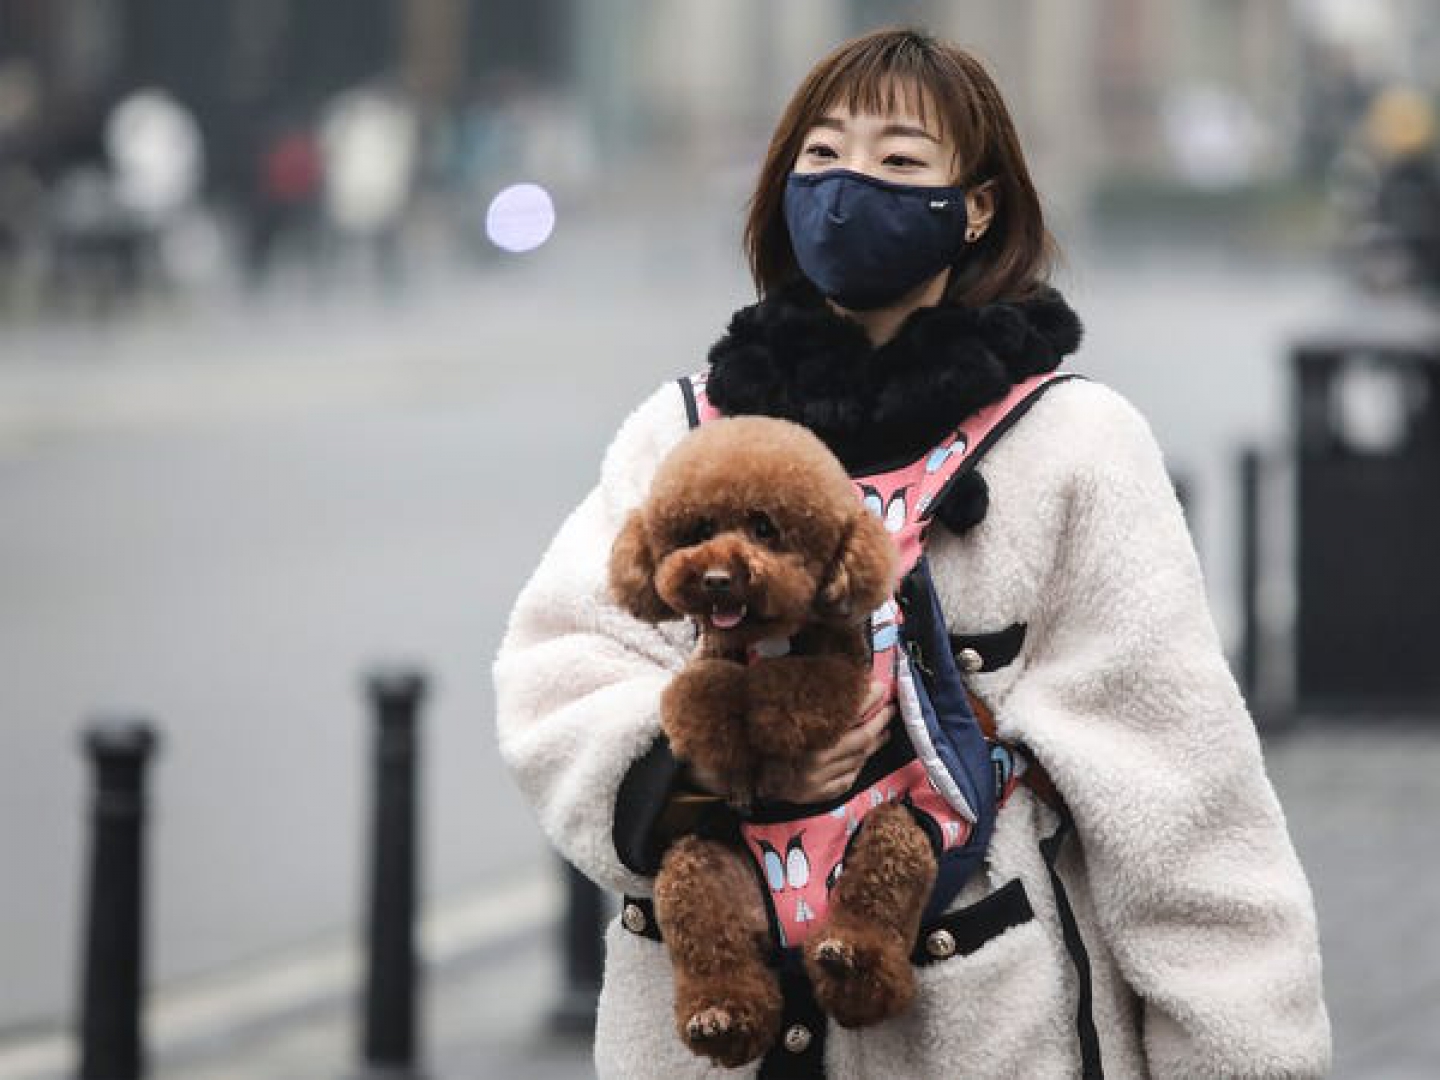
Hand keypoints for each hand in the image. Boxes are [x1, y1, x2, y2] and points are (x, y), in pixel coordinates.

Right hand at [757, 680, 892, 803]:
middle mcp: (814, 760)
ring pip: (859, 758)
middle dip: (879, 720)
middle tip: (889, 707)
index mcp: (805, 737)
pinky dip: (859, 763)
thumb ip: (811, 706)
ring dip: (875, 741)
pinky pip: (850, 777)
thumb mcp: (783, 718)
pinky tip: (865, 753)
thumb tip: (841, 685)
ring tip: (883, 729)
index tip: (880, 687)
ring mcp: (820, 780)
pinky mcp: (821, 794)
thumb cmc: (765, 743)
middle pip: (860, 737)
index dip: (866, 699)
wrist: (749, 780)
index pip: (847, 714)